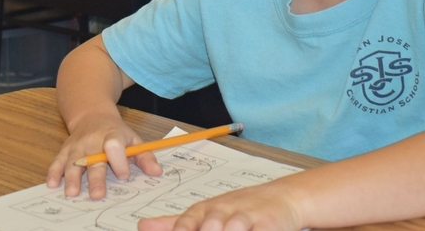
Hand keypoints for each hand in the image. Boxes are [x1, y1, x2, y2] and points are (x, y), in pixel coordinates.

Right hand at [46, 115, 161, 199]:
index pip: (115, 146)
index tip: (124, 175)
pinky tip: (52, 184)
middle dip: (95, 178)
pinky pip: (58, 160)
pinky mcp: (65, 149)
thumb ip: (145, 156)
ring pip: (73, 161)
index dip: (119, 161)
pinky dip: (54, 172)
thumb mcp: (133, 139)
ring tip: (72, 193)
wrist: (91, 114)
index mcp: (112, 135)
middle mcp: (92, 140)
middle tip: (97, 195)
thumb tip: (157, 172)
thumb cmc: (115, 132)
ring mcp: (77, 145)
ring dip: (71, 178)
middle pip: (93, 159)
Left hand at [136, 182, 302, 230]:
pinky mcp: (269, 224)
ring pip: (232, 230)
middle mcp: (223, 212)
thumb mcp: (207, 214)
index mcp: (204, 211)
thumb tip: (142, 225)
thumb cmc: (239, 209)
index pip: (185, 226)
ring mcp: (246, 217)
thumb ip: (175, 223)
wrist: (282, 197)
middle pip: (209, 229)